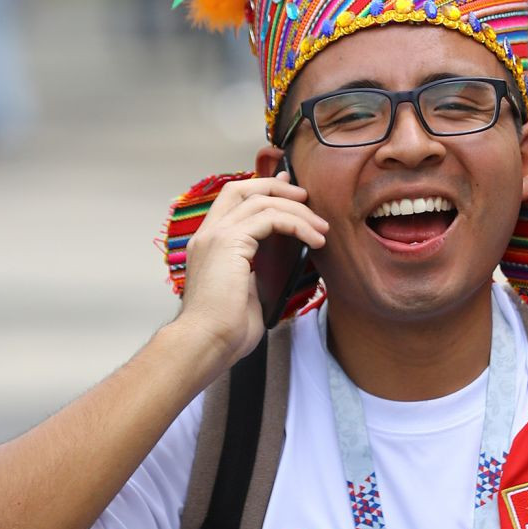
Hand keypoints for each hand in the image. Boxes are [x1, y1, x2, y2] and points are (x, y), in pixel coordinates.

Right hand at [178, 176, 327, 365]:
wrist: (206, 342)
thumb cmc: (225, 328)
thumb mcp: (246, 291)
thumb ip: (256, 271)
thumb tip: (279, 264)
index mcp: (208, 243)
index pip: (233, 200)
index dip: (262, 189)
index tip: (290, 190)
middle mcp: (208, 233)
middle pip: (242, 188)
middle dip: (277, 187)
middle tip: (306, 197)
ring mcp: (216, 235)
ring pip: (262, 202)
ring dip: (297, 210)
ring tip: (321, 228)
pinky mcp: (230, 242)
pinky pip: (271, 218)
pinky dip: (297, 224)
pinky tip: (314, 240)